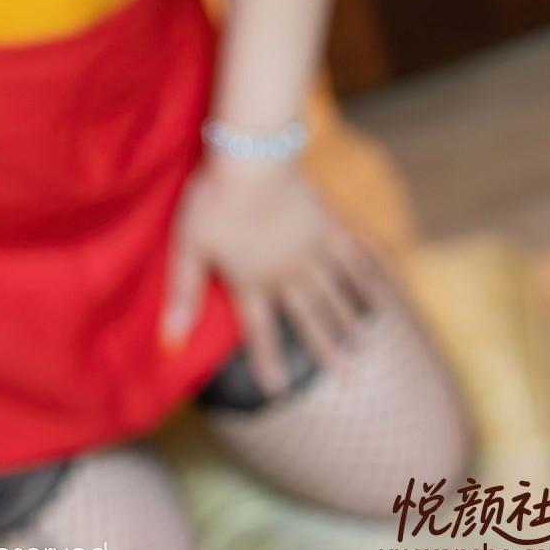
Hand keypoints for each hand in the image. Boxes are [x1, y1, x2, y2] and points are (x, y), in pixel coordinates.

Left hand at [160, 153, 387, 395]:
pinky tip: (379, 290)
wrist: (253, 160)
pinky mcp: (328, 225)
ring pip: (335, 294)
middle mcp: (287, 274)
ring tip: (365, 344)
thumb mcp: (189, 247)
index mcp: (251, 281)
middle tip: (350, 379)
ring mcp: (312, 251)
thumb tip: (170, 342)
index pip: (259, 330)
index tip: (279, 389)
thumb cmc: (214, 201)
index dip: (267, 359)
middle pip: (310, 318)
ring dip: (349, 320)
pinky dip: (367, 275)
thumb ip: (184, 295)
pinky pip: (354, 255)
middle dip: (328, 349)